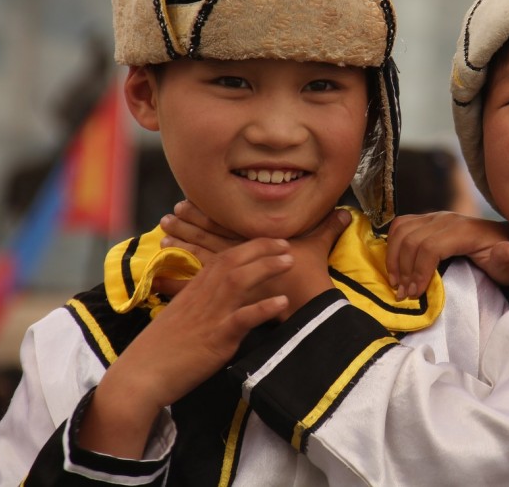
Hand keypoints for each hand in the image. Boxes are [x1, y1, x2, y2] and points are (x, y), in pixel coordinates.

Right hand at [79, 237, 293, 457]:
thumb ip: (202, 304)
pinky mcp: (216, 338)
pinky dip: (263, 308)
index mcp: (194, 289)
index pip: (223, 258)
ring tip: (290, 261)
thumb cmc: (160, 349)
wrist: (141, 375)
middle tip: (286, 244)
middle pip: (233, 261)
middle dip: (262, 249)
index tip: (269, 241)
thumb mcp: (181, 317)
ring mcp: (210, 315)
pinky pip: (242, 318)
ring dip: (266, 268)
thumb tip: (221, 300)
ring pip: (239, 280)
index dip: (248, 247)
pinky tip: (282, 302)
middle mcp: (202, 296)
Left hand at [157, 206, 349, 314]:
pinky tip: (162, 278)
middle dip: (187, 225)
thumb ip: (329, 227)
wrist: (307, 305)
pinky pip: (199, 285)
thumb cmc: (312, 275)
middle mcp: (241, 253)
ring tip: (162, 241)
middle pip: (208, 236)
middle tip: (167, 218)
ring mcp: (234, 274)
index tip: (185, 204)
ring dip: (181, 247)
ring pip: (201, 256)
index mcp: (257, 237)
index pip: (225, 221)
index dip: (204, 212)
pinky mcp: (229, 293)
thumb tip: (346, 212)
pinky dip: (180, 280)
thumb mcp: (319, 246)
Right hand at [387, 212, 508, 297]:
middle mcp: (446, 219)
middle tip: (404, 295)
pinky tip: (396, 265)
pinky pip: (401, 225)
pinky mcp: (427, 219)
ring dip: (394, 257)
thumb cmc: (507, 259)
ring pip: (401, 230)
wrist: (506, 242)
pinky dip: (392, 245)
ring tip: (396, 282)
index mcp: (464, 231)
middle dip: (404, 269)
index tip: (416, 294)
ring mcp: (434, 217)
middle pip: (412, 240)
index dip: (419, 271)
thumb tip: (505, 250)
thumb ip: (507, 258)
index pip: (430, 247)